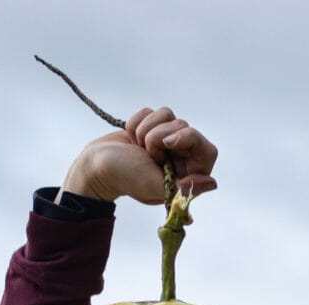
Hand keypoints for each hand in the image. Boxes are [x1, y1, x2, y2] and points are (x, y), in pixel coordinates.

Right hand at [60, 106, 218, 207]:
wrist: (96, 166)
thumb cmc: (125, 178)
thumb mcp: (156, 186)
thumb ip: (184, 187)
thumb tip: (212, 183)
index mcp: (188, 175)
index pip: (206, 149)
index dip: (189, 139)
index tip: (168, 143)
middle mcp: (180, 157)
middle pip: (185, 127)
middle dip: (160, 135)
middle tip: (147, 152)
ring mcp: (165, 140)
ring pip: (168, 115)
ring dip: (146, 129)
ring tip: (137, 148)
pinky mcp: (150, 126)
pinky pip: (151, 111)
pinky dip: (136, 122)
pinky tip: (131, 140)